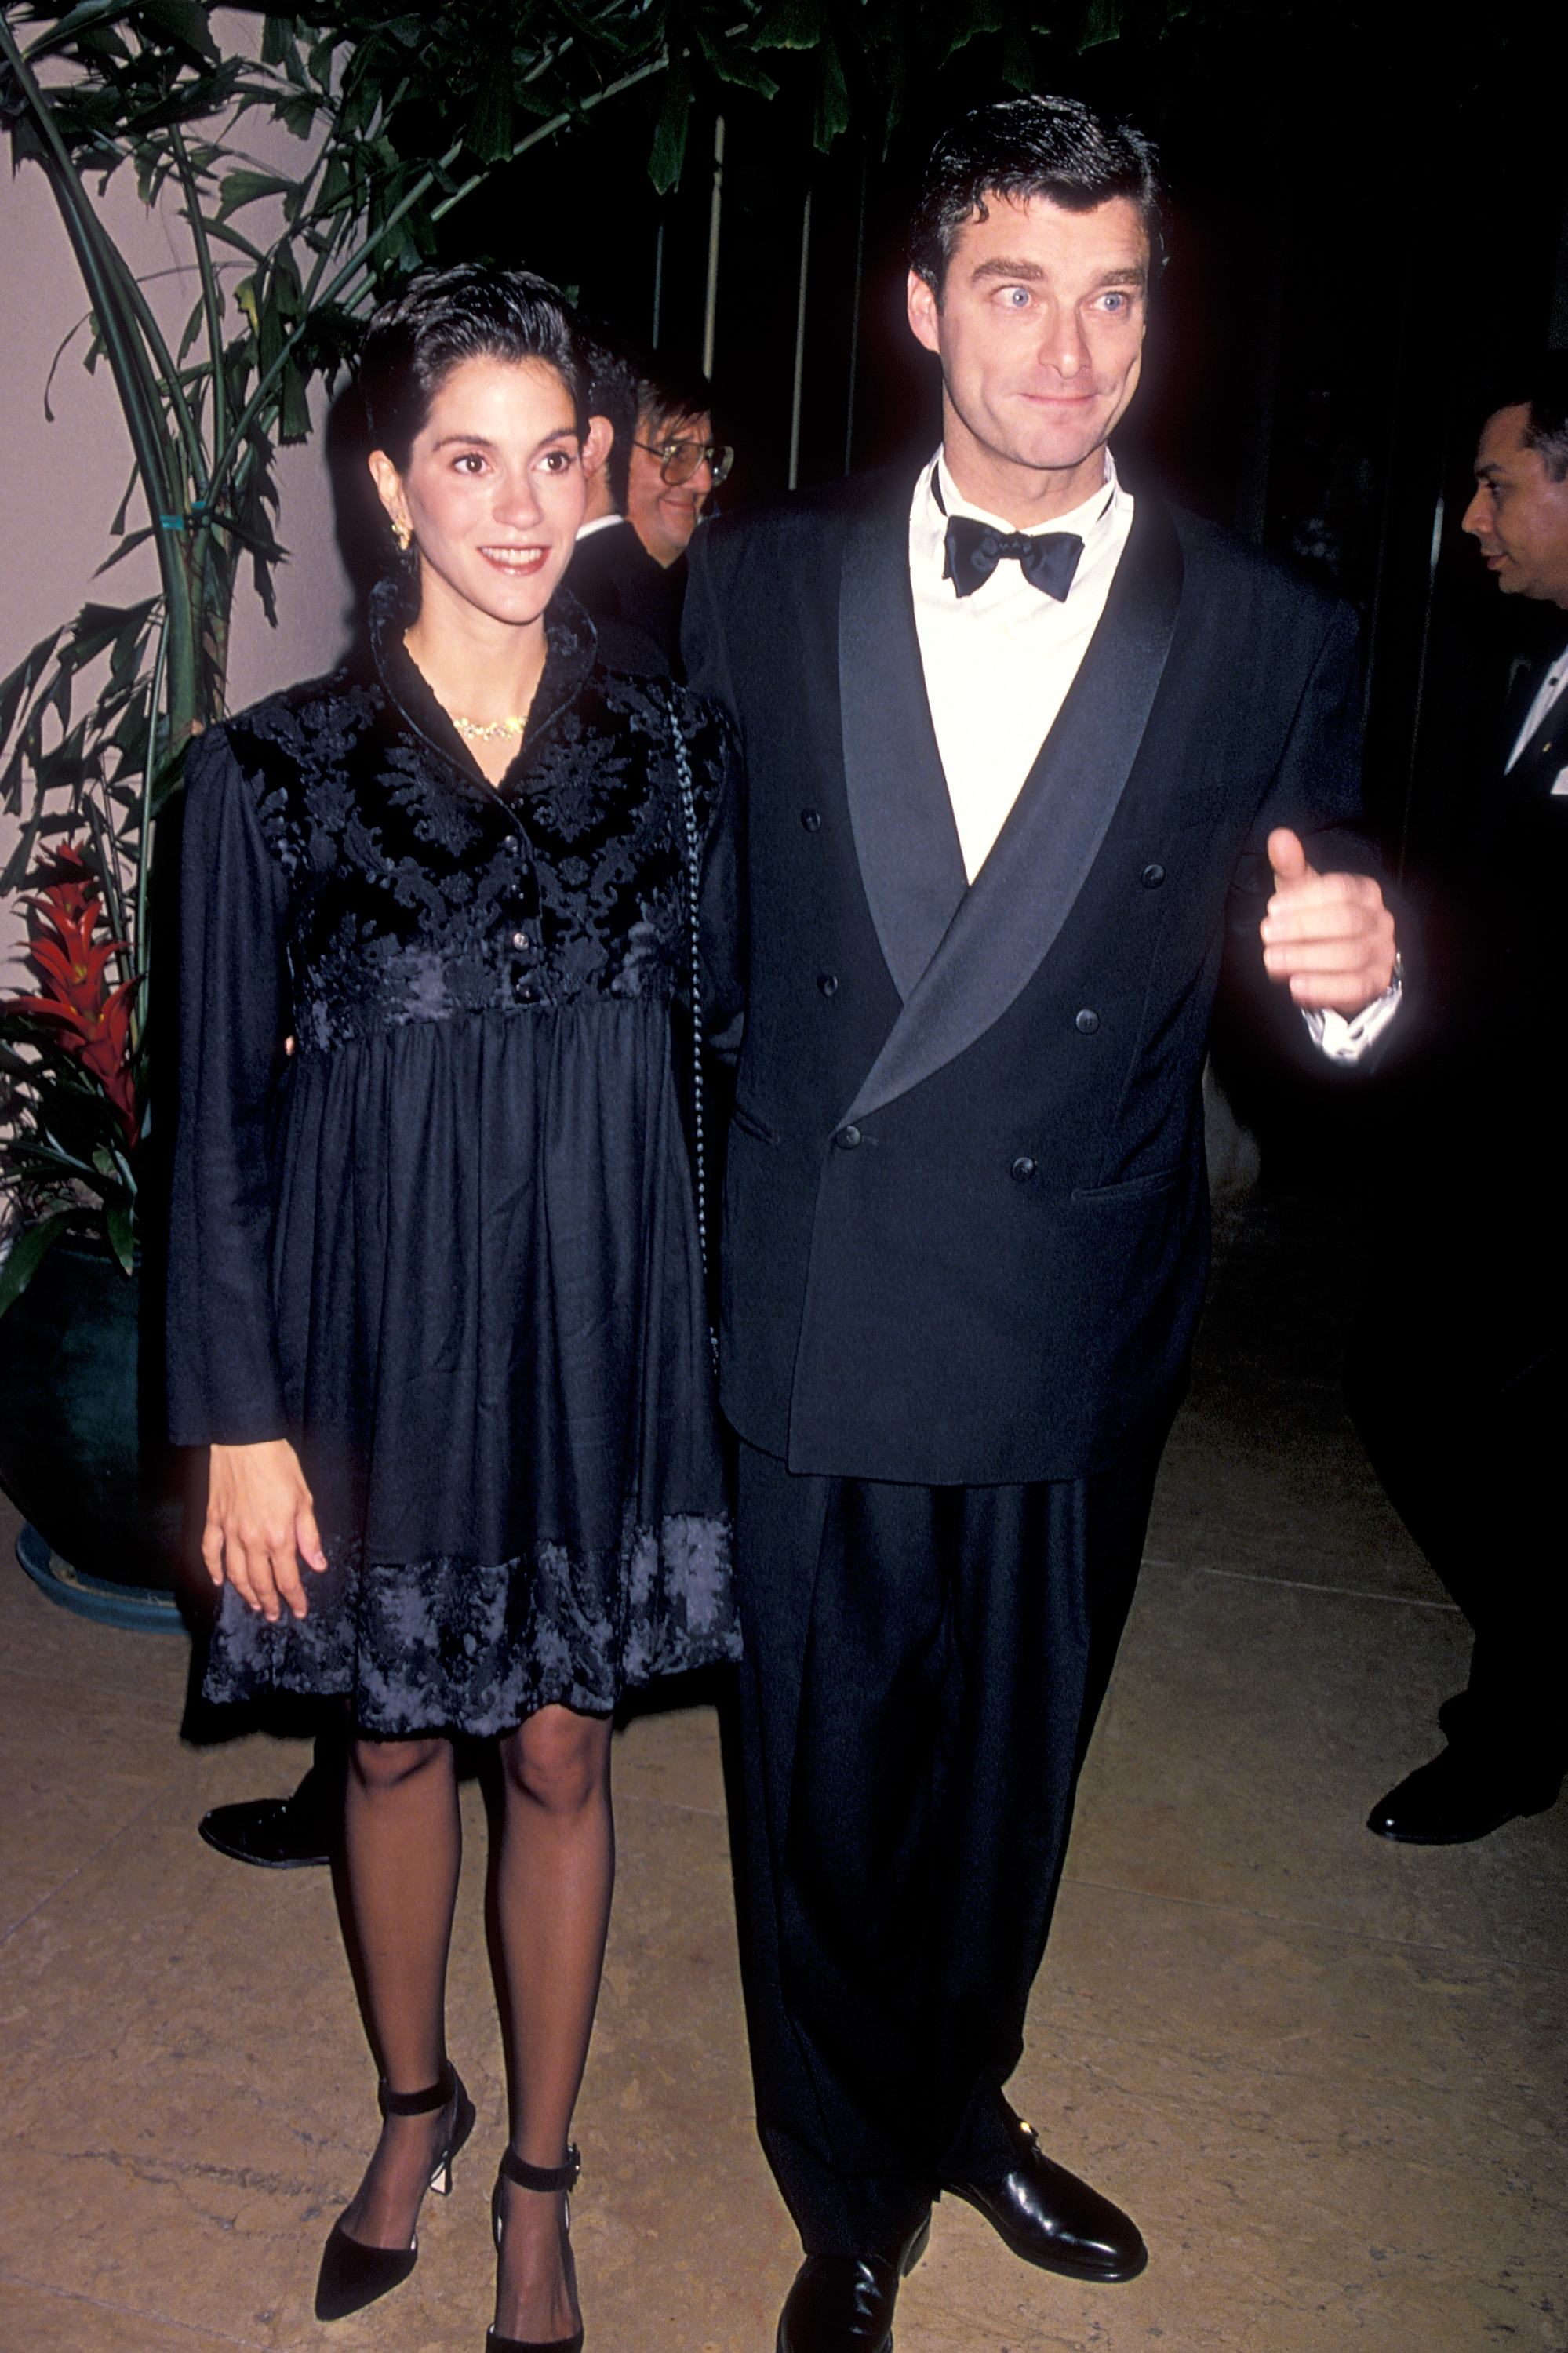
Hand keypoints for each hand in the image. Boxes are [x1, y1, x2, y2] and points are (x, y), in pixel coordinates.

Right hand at [202, 1439, 326, 1623]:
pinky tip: (219, 1581)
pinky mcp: (213, 1520)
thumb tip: (318, 1564)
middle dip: (269, 1603)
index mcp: (279, 1535)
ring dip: (245, 1593)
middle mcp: (252, 1540)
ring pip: (235, 1574)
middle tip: (274, 1615)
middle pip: (260, 1582)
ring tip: (254, 1604)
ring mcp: (229, 1531)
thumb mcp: (303, 1498)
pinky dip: (214, 1569)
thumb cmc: (278, 1464)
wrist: (245, 1440)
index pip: (288, 1578)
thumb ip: (309, 1535)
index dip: (295, 1599)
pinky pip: (210, 1552)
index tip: (300, 1611)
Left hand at [1259, 828, 1396, 1012]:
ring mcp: (1382, 953)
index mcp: (1364, 891)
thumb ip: (1291, 866)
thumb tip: (1279, 836)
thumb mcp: (1302, 893)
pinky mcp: (1376, 984)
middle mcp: (1380, 920)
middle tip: (1267, 936)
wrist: (1336, 965)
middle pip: (1346, 922)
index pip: (1341, 890)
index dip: (1305, 900)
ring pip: (1350, 956)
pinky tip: (1295, 987)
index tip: (1272, 909)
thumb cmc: (1317, 920)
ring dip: (1307, 959)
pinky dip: (1324, 988)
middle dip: (1302, 929)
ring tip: (1272, 961)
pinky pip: (1355, 987)